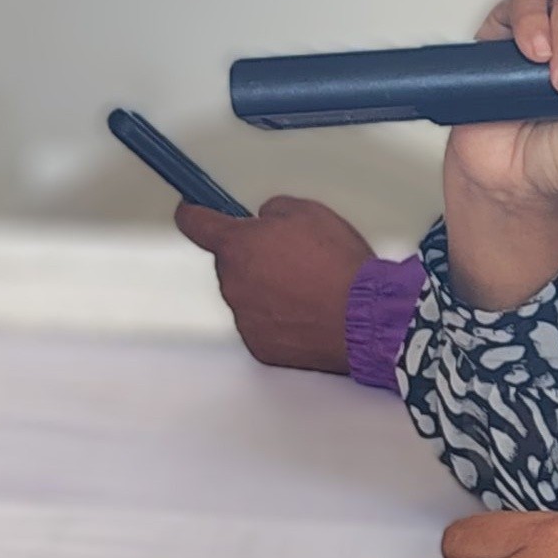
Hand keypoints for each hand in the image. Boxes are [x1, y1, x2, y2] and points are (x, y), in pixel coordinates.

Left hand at [174, 194, 372, 373]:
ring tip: (310, 290)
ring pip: (247, 296)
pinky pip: (262, 326)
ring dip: (268, 291)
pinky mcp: (261, 346)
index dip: (194, 214)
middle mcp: (233, 282)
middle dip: (254, 259)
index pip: (196, 223)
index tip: (192, 212)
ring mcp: (245, 318)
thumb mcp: (311, 212)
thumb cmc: (340, 267)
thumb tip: (268, 219)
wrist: (365, 315)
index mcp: (238, 245)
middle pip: (230, 264)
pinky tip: (309, 313)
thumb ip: (275, 211)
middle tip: (293, 260)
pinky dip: (280, 320)